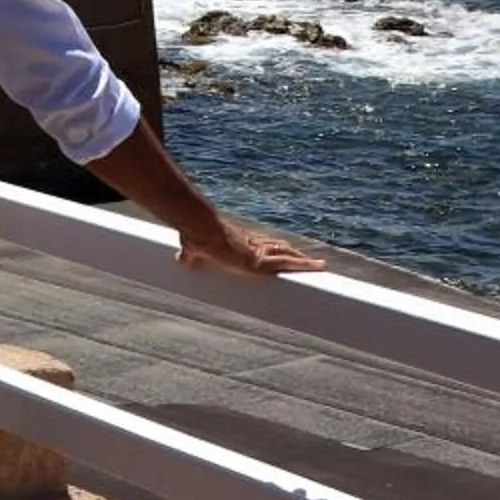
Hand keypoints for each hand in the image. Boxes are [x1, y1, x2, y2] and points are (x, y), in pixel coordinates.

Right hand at [177, 222, 324, 276]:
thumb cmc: (197, 238)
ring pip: (287, 256)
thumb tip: (179, 260)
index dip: (274, 248)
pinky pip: (288, 265)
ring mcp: (259, 253)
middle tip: (307, 260)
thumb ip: (189, 256)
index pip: (262, 245)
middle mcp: (253, 246)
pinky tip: (318, 267)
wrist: (201, 232)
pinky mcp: (261, 263)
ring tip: (320, 267)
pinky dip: (305, 266)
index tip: (284, 250)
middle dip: (293, 255)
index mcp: (240, 243)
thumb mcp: (193, 249)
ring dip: (303, 261)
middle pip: (279, 249)